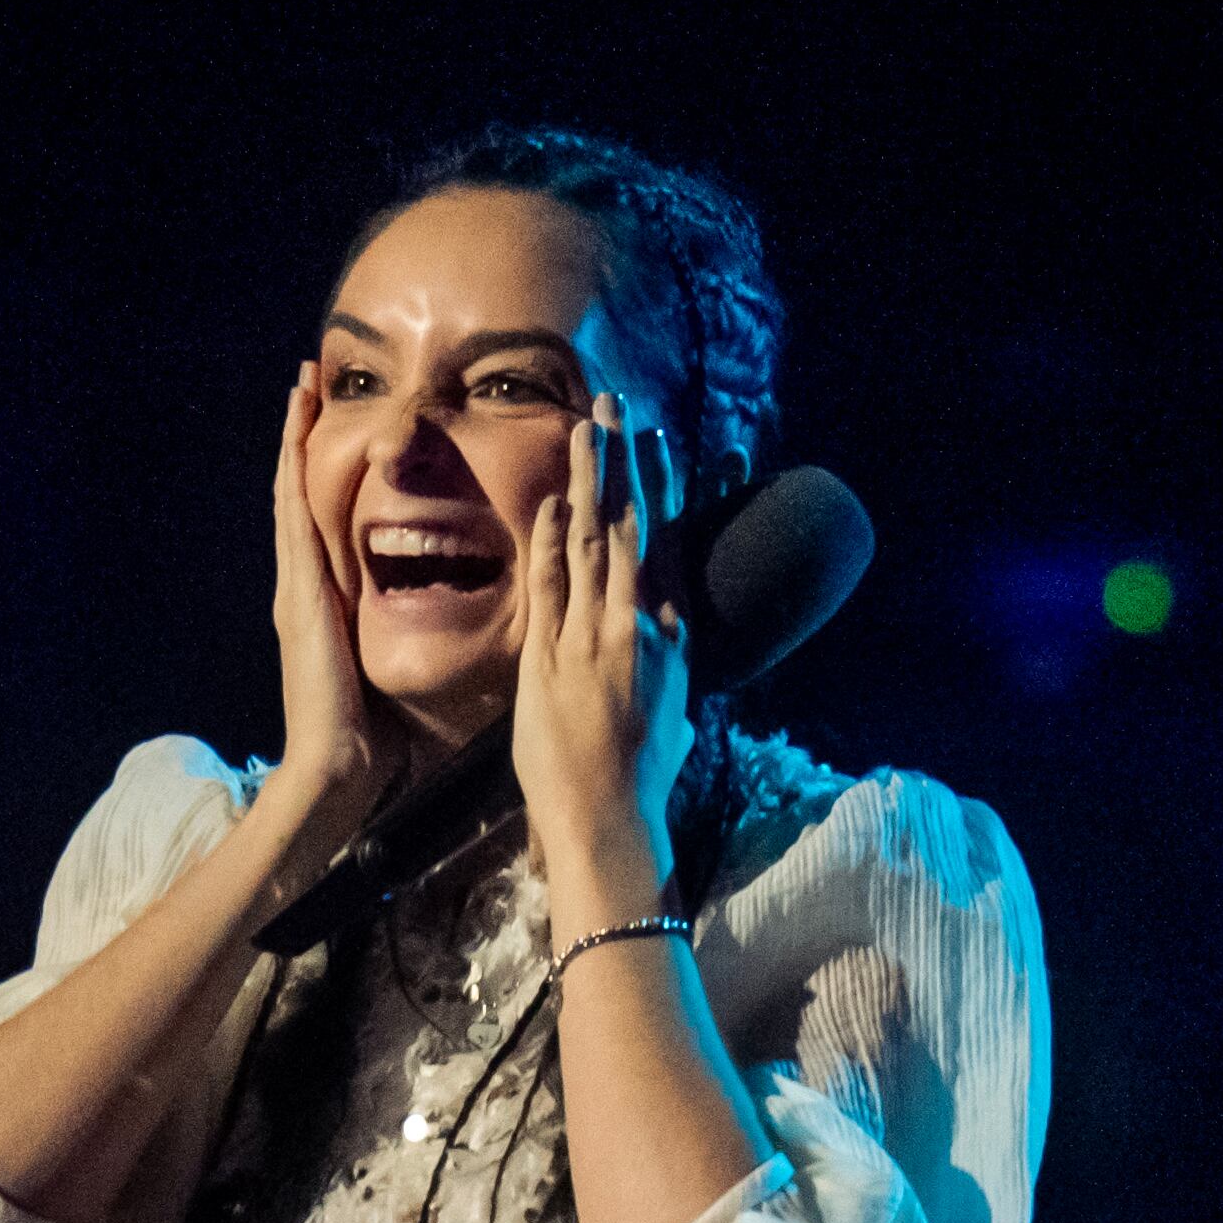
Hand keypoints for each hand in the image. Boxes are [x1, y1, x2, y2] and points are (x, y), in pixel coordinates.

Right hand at [265, 360, 404, 849]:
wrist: (337, 763)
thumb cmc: (371, 730)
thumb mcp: (389, 665)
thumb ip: (402, 636)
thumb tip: (441, 620)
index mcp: (327, 599)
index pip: (326, 519)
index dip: (326, 471)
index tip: (337, 424)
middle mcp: (305, 582)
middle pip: (300, 491)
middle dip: (303, 435)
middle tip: (308, 379)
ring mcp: (295, 583)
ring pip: (290, 491)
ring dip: (293, 436)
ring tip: (300, 385)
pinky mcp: (300, 590)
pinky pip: (294, 515)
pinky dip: (291, 469)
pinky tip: (295, 432)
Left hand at [513, 392, 693, 927]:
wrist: (608, 817)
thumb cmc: (641, 774)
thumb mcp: (670, 704)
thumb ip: (663, 653)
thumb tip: (663, 621)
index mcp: (666, 634)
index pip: (659, 542)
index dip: (655, 486)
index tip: (653, 439)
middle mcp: (634, 626)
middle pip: (628, 526)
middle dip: (621, 462)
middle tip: (614, 405)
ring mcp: (592, 639)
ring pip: (592, 544)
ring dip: (588, 482)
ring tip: (586, 427)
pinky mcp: (553, 659)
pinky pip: (553, 588)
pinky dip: (553, 543)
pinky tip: (553, 503)